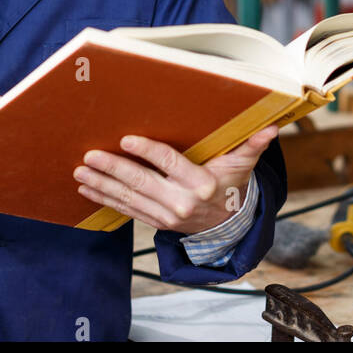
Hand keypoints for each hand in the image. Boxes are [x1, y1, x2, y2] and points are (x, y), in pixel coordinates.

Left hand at [73, 125, 278, 234]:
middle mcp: (182, 202)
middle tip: (89, 155)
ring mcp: (167, 216)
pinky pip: (127, 211)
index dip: (147, 152)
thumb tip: (272, 127)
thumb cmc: (232, 184)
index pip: (169, 164)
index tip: (126, 140)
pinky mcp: (156, 222)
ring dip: (102, 185)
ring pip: (129, 198)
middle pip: (142, 183)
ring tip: (80, 171)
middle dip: (113, 169)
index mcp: (201, 184)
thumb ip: (253, 145)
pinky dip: (105, 200)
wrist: (229, 225)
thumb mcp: (244, 165)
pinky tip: (86, 190)